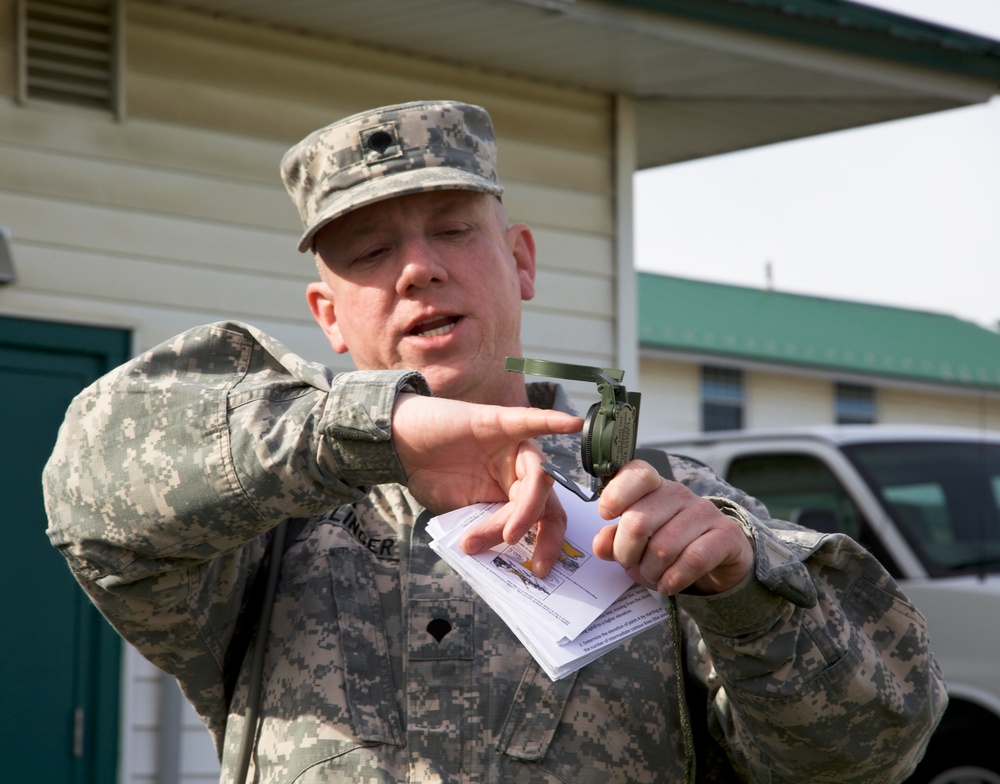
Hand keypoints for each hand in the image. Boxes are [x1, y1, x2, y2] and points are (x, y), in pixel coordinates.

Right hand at [391, 393, 581, 576]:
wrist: (399, 444)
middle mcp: (518, 469)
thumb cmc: (430, 476)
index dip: (546, 545)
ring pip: (537, 477)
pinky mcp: (499, 422)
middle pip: (547, 501)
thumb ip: (481, 529)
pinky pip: (530, 420)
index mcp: (512, 492)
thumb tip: (490, 553)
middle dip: (544, 535)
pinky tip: (572, 424)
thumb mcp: (459, 514)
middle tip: (534, 564)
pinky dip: (551, 421)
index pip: (543, 519)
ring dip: (526, 510)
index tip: (539, 571)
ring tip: (506, 535)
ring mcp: (511, 445)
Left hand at [591, 460, 753, 594]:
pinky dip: (674, 579)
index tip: (605, 514)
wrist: (718, 560)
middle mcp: (679, 494)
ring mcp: (705, 511)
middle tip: (630, 564)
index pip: (637, 474)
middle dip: (626, 553)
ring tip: (651, 576)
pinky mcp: (726, 534)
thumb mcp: (636, 543)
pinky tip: (668, 586)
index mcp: (654, 487)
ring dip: (650, 572)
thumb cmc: (668, 547)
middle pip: (639, 521)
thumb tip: (600, 544)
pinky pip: (693, 559)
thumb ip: (615, 540)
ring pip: (663, 547)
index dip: (616, 494)